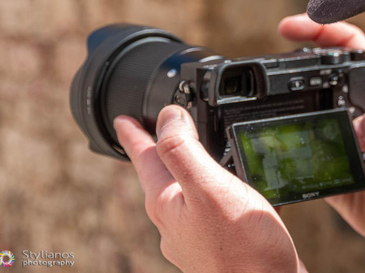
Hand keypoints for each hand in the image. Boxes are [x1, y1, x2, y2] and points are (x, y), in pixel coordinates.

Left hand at [114, 106, 302, 272]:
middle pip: (161, 176)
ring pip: (186, 192)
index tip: (122, 118)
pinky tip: (231, 189)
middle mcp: (176, 221)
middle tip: (153, 132)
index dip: (134, 133)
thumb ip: (184, 150)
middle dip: (159, 151)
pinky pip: (210, 206)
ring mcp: (197, 236)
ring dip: (188, 169)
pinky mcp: (221, 244)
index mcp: (167, 203)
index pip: (145, 158)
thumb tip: (168, 116)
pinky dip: (215, 189)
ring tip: (192, 154)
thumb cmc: (242, 248)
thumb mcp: (209, 188)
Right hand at [278, 14, 364, 265]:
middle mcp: (358, 110)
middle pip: (317, 75)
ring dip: (283, 110)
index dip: (321, 30)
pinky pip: (299, 152)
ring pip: (304, 112)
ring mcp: (341, 137)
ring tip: (260, 111)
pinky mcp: (329, 166)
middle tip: (265, 74)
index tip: (290, 28)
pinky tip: (269, 151)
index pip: (350, 46)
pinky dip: (283, 150)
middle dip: (289, 68)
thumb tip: (361, 121)